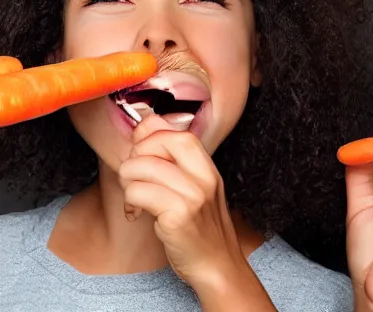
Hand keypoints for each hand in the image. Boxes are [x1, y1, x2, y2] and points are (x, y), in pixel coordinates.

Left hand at [118, 113, 245, 286]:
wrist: (218, 266)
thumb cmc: (202, 228)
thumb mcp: (197, 188)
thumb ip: (176, 162)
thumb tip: (144, 131)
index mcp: (207, 166)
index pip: (174, 131)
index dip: (150, 136)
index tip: (141, 153)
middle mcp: (203, 176)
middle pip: (158, 141)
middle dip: (136, 156)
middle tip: (136, 177)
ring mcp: (192, 196)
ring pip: (139, 166)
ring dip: (127, 181)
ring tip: (135, 197)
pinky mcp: (177, 217)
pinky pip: (137, 192)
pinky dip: (130, 202)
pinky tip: (137, 213)